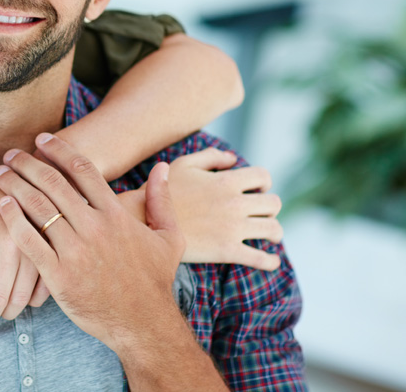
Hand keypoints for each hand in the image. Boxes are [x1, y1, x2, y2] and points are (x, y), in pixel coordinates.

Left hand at [0, 134, 184, 352]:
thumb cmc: (155, 282)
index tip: (42, 139)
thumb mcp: (169, 238)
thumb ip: (162, 200)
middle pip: (54, 183)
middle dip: (28, 163)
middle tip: (11, 153)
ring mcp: (76, 252)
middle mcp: (95, 228)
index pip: (83, 170)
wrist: (144, 326)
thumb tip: (162, 167)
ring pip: (38, 208)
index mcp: (117, 215)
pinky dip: (12, 220)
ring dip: (14, 185)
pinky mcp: (59, 276)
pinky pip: (29, 242)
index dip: (59, 150)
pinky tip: (1, 205)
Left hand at [0, 187, 48, 325]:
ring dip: (8, 313)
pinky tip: (23, 299)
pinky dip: (30, 303)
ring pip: (18, 300)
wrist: (42, 183)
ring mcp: (33, 253)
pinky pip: (40, 294)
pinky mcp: (51, 258)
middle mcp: (9, 244)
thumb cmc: (1, 200)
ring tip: (2, 311)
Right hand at [167, 148, 282, 269]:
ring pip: (273, 230)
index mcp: (226, 181)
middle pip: (273, 204)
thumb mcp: (183, 164)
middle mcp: (235, 203)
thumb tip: (233, 158)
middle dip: (269, 207)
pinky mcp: (227, 251)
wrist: (144, 220)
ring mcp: (233, 228)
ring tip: (269, 236)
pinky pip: (260, 259)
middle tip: (262, 213)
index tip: (257, 190)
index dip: (263, 183)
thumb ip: (210, 157)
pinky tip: (271, 261)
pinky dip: (270, 261)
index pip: (263, 177)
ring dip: (274, 232)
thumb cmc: (161, 190)